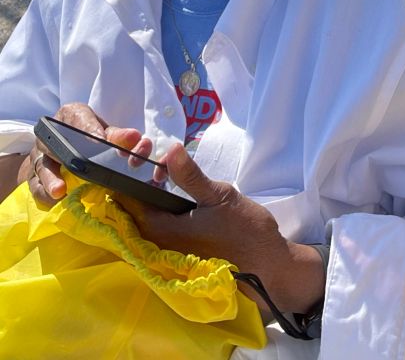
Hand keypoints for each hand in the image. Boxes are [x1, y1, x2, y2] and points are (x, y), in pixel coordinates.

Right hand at [27, 103, 152, 206]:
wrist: (61, 146)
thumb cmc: (87, 138)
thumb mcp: (103, 133)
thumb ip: (118, 136)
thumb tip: (135, 140)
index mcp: (72, 115)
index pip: (79, 117)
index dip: (89, 128)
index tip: (101, 140)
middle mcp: (52, 133)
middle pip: (58, 143)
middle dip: (73, 158)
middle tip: (86, 168)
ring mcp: (40, 155)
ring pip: (43, 165)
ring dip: (51, 179)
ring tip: (60, 190)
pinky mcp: (34, 175)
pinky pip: (36, 185)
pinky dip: (44, 193)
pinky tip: (54, 200)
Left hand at [119, 143, 324, 317]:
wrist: (268, 266)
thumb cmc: (244, 230)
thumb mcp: (219, 196)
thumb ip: (190, 176)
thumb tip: (169, 149)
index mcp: (164, 230)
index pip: (130, 204)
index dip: (125, 180)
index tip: (129, 158)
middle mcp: (161, 245)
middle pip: (136, 213)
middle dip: (138, 186)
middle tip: (149, 160)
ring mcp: (172, 252)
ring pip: (150, 221)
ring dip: (151, 198)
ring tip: (162, 174)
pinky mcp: (184, 255)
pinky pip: (163, 230)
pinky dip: (163, 211)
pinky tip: (176, 197)